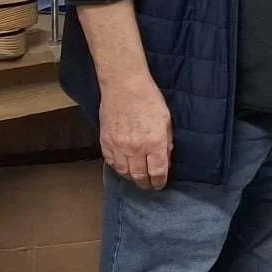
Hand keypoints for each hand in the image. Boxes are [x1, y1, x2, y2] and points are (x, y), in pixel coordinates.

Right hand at [101, 75, 172, 189]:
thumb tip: (165, 159)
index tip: (160, 185)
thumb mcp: (166, 121)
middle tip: (148, 186)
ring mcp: (118, 145)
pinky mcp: (105, 141)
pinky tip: (123, 168)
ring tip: (137, 178)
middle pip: (140, 175)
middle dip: (145, 184)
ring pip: (124, 172)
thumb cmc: (149, 99)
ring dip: (131, 178)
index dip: (159, 182)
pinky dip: (118, 168)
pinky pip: (111, 162)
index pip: (157, 172)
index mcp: (154, 142)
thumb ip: (166, 142)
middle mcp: (135, 148)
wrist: (124, 85)